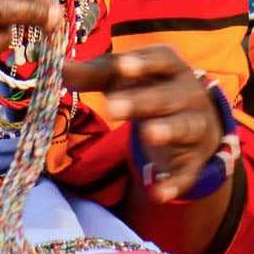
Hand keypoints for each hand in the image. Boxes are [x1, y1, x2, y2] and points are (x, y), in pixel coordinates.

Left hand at [63, 44, 224, 202]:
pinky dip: (175, 182)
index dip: (141, 62)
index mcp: (171, 67)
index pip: (159, 60)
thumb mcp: (124, 79)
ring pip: (184, 126)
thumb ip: (93, 74)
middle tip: (112, 107)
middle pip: (165, 97)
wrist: (195, 120)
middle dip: (141, 101)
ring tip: (149, 134)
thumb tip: (58, 68)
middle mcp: (189, 93)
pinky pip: (187, 171)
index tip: (121, 66)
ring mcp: (195, 126)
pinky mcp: (194, 158)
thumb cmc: (150, 89)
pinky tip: (159, 193)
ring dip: (168, 130)